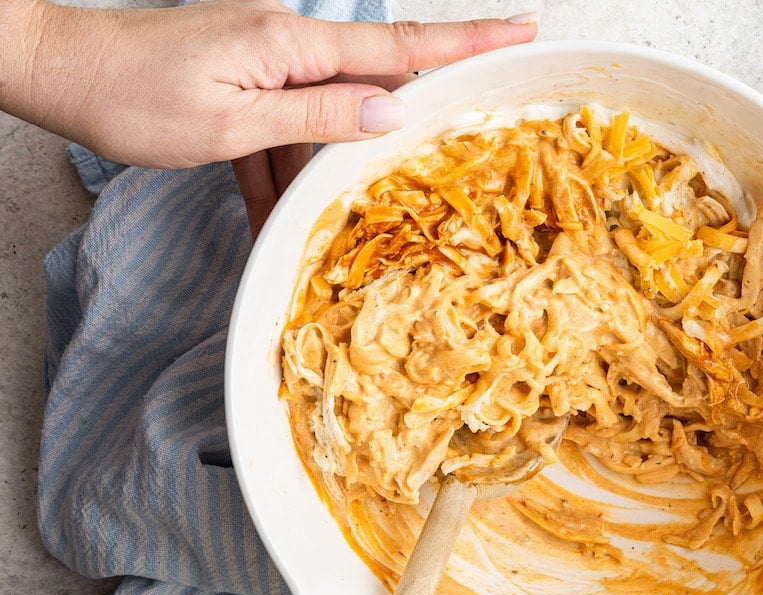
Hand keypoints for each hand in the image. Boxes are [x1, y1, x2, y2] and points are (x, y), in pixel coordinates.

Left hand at [1, 0, 536, 169]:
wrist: (58, 70)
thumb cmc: (135, 96)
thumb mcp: (233, 123)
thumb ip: (316, 118)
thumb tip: (389, 114)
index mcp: (293, 44)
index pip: (399, 46)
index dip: (466, 42)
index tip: (522, 30)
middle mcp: (287, 43)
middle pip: (365, 88)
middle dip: (387, 132)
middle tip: (423, 157)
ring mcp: (262, 60)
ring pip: (316, 122)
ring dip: (307, 171)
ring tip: (279, 215)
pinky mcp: (239, 78)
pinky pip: (277, 127)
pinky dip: (272, 168)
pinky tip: (259, 209)